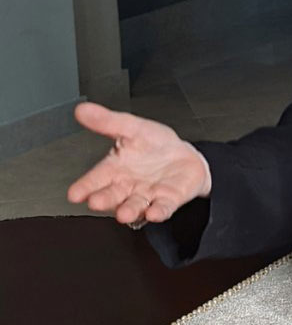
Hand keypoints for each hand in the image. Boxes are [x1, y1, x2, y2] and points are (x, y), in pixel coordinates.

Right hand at [67, 103, 211, 226]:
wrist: (185, 154)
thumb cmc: (155, 144)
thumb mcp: (132, 127)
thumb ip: (108, 121)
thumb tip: (82, 109)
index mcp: (115, 169)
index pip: (95, 178)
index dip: (84, 186)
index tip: (74, 194)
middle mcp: (128, 186)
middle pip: (112, 195)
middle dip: (104, 200)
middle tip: (95, 203)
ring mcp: (148, 195)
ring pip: (135, 205)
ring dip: (129, 210)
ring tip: (123, 214)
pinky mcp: (169, 200)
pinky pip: (163, 207)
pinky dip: (159, 211)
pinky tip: (154, 213)